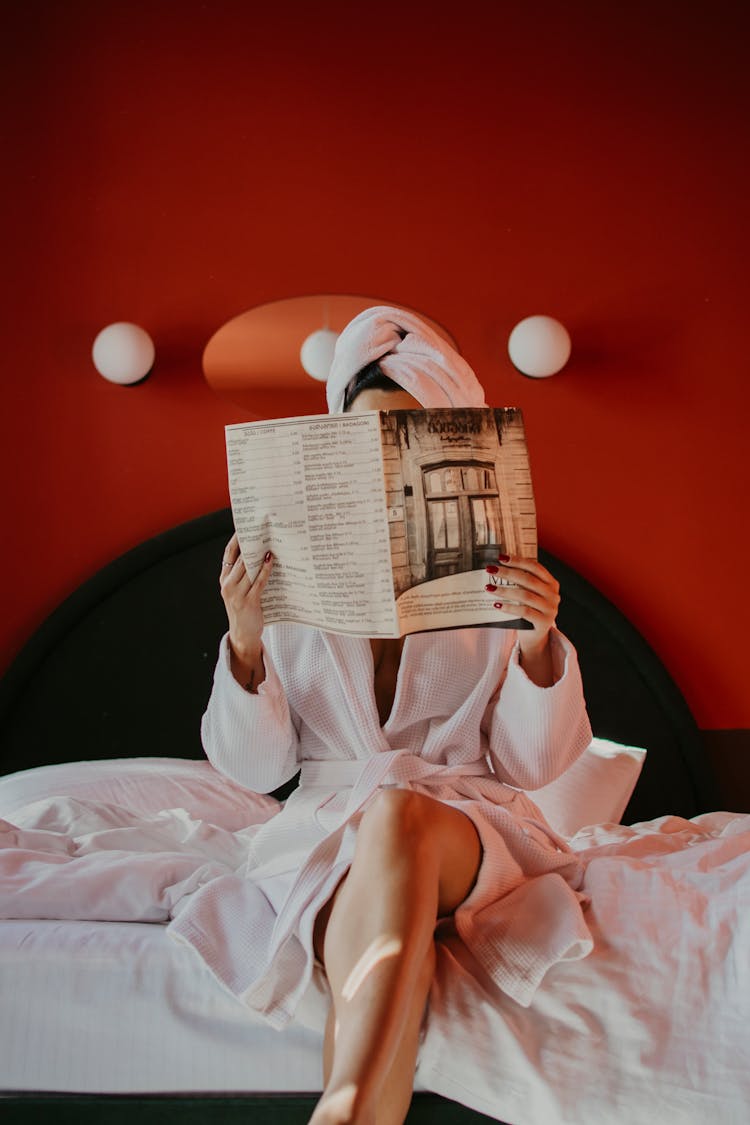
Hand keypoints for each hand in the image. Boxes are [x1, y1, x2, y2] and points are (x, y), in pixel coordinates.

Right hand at [220, 533, 273, 679]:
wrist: (243, 635)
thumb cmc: (245, 610)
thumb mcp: (239, 590)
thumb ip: (245, 574)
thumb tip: (260, 553)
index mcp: (224, 579)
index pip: (228, 554)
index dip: (236, 539)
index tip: (244, 525)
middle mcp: (227, 584)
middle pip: (239, 558)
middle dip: (251, 543)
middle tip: (263, 529)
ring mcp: (236, 593)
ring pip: (248, 568)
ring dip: (259, 554)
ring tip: (269, 541)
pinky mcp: (248, 601)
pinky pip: (258, 581)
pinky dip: (265, 570)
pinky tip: (270, 560)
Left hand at [485, 556, 559, 681]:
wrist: (535, 637)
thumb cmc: (529, 611)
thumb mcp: (529, 595)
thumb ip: (521, 583)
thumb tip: (497, 568)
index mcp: (551, 583)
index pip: (535, 567)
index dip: (518, 561)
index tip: (501, 557)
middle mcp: (553, 595)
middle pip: (528, 580)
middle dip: (507, 573)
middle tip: (490, 570)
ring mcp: (550, 609)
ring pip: (525, 595)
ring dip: (505, 590)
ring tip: (489, 588)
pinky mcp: (544, 622)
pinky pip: (524, 612)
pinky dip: (509, 607)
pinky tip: (496, 605)